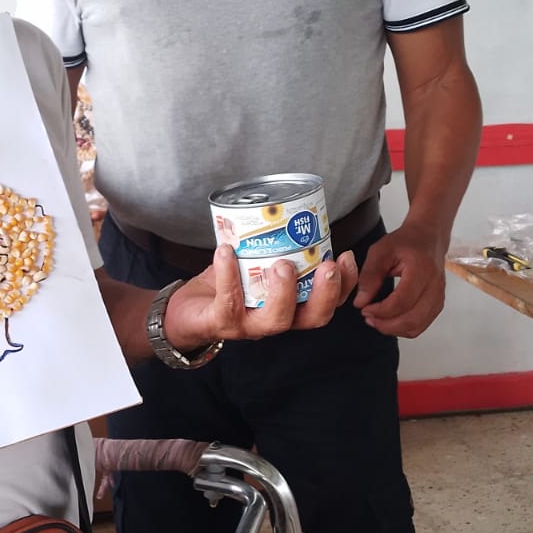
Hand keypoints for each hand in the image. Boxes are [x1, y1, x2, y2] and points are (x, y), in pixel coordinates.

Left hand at [163, 245, 356, 349]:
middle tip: (326, 266)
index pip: (328, 302)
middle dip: (325, 293)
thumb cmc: (224, 286)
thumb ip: (274, 244)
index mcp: (291, 306)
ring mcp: (249, 325)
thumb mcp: (255, 263)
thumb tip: (289, 207)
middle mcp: (276, 319)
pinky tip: (226, 251)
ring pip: (276, 320)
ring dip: (283, 292)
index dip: (345, 284)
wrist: (185, 310)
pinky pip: (229, 303)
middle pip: (313, 318)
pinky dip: (228, 275)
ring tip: (282, 265)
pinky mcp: (221, 323)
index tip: (346, 256)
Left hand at [353, 224, 445, 336]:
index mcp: (422, 270)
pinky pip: (421, 325)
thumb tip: (360, 302)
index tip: (364, 309)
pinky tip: (389, 321)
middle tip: (368, 318)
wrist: (429, 237)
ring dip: (394, 329)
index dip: (381, 311)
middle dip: (386, 324)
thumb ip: (370, 276)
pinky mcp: (437, 304)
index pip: (402, 301)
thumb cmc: (406, 241)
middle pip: (412, 319)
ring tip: (376, 321)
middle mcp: (434, 286)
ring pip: (417, 326)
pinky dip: (404, 328)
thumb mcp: (381, 251)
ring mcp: (439, 296)